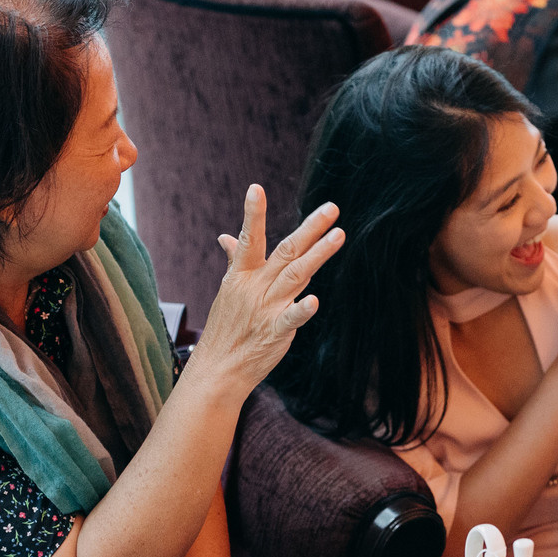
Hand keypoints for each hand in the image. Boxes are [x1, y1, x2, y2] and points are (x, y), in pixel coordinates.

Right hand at [191, 186, 344, 392]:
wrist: (218, 369)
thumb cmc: (225, 327)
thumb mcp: (227, 290)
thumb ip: (234, 261)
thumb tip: (225, 236)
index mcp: (242, 274)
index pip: (249, 238)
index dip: (253, 213)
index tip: (256, 187)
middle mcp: (255, 286)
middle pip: (286, 251)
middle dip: (310, 228)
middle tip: (332, 208)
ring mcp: (266, 308)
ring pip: (296, 275)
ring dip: (318, 254)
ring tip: (339, 235)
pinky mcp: (275, 332)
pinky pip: (291, 318)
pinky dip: (302, 309)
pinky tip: (314, 300)